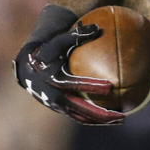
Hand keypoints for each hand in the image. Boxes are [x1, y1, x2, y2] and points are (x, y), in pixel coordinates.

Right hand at [13, 9, 124, 125]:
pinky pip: (80, 117)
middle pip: (83, 110)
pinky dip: (95, 118)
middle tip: (122, 115)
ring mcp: (58, 106)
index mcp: (56, 80)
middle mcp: (56, 97)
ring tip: (121, 120)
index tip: (110, 86)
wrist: (27, 70)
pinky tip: (111, 116)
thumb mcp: (58, 42)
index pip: (76, 85)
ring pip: (83, 117)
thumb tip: (98, 28)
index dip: (93, 86)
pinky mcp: (61, 110)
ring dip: (101, 121)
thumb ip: (76, 36)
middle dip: (103, 115)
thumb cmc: (46, 52)